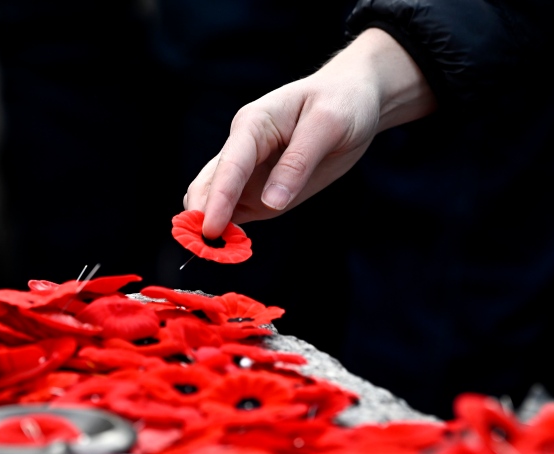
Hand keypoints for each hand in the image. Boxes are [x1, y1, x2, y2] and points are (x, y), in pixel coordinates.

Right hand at [184, 28, 436, 238]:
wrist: (352, 99)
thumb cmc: (341, 103)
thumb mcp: (328, 125)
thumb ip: (298, 163)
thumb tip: (272, 203)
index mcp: (254, 124)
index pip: (230, 164)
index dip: (218, 198)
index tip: (209, 229)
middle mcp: (243, 147)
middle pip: (210, 183)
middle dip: (200, 214)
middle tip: (203, 249)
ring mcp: (249, 170)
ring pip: (214, 199)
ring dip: (209, 225)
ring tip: (212, 254)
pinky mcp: (259, 189)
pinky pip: (235, 211)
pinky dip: (228, 230)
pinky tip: (229, 249)